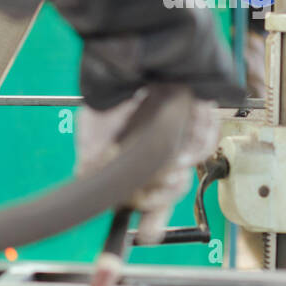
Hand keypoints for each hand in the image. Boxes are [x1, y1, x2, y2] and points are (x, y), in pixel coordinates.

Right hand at [75, 87, 219, 242]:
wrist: (144, 49)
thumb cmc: (117, 83)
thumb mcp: (94, 122)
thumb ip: (90, 154)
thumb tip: (83, 178)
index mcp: (130, 157)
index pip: (138, 196)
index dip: (145, 219)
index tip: (145, 236)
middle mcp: (154, 151)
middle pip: (162, 194)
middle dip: (159, 201)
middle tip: (154, 195)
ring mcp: (178, 138)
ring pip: (181, 176)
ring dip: (175, 180)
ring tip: (169, 170)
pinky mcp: (199, 121)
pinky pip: (202, 145)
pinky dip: (194, 150)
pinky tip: (181, 149)